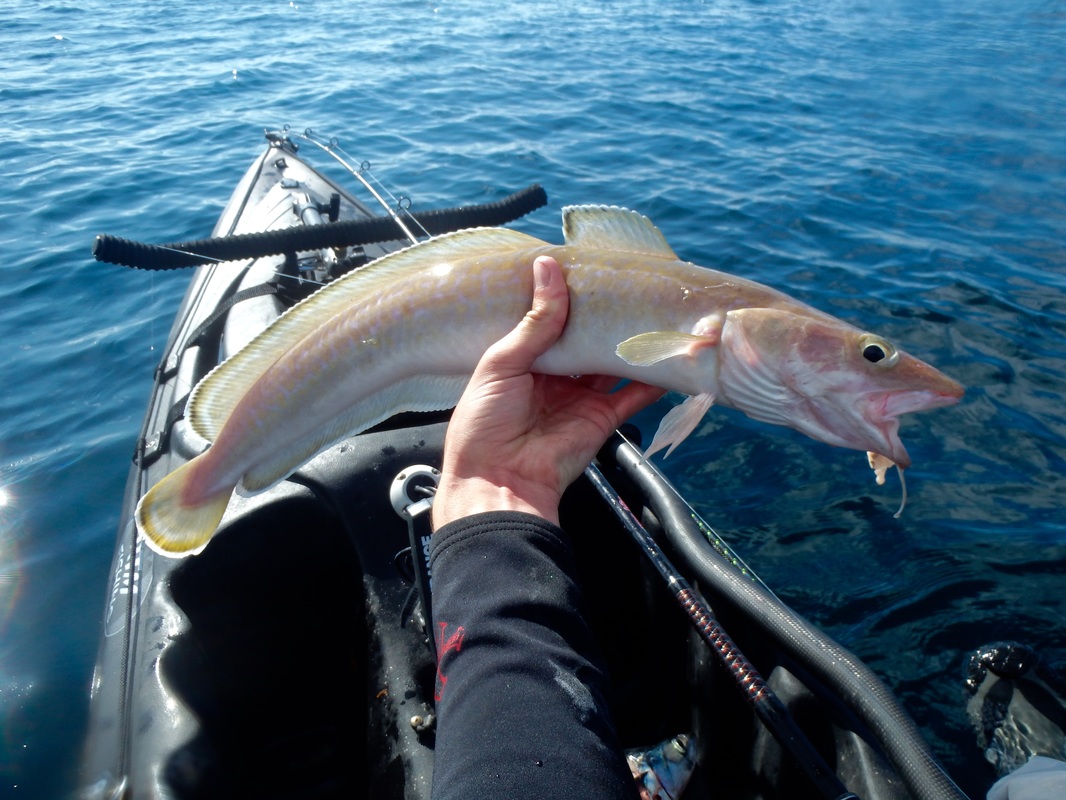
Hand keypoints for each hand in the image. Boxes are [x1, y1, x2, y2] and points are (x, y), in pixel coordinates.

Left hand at [432, 255, 664, 528]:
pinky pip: (633, 396)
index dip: (570, 300)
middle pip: (588, 341)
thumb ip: (535, 321)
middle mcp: (556, 377)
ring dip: (632, 344)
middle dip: (605, 319)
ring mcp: (580, 398)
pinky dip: (652, 379)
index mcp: (524, 360)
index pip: (553, 322)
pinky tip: (668, 356)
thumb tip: (548, 267)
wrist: (497, 481)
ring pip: (614, 364)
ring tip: (654, 312)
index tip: (591, 270)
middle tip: (629, 287)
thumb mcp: (502, 363)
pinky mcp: (601, 419)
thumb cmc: (484, 422)